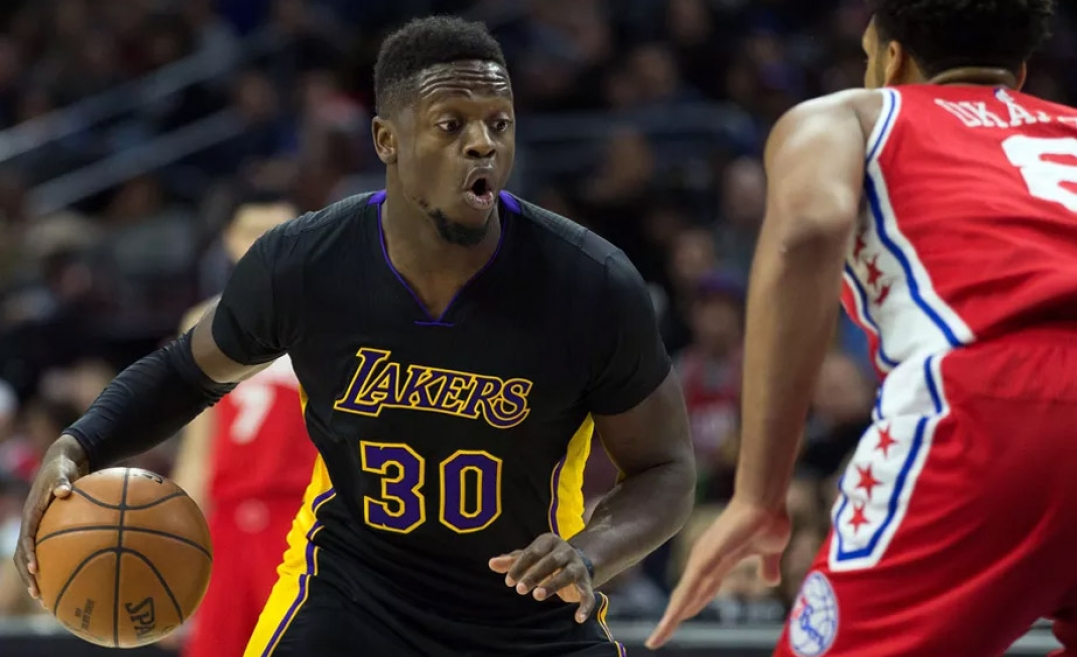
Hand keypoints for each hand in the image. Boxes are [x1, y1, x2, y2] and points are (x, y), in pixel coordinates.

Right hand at [14, 435, 86, 601]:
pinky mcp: (49, 531)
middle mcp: (32, 524)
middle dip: (29, 576)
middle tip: (38, 594)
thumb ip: (62, 481)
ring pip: (34, 559)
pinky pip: (50, 552)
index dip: (29, 554)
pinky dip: (56, 567)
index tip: (35, 568)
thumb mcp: (62, 471)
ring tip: (47, 600)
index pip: (26, 538)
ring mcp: (39, 529)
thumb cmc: (63, 468)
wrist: (63, 464)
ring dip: (38, 579)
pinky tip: (71, 581)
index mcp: (32, 513)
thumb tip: (64, 490)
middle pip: (24, 556)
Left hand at [489, 533, 596, 622]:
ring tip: (537, 596)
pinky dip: (585, 606)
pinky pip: (588, 594)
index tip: (508, 581)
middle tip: (519, 589)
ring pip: (567, 574)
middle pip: (551, 561)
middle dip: (534, 574)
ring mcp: (577, 567)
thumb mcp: (528, 558)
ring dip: (553, 585)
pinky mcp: (587, 583)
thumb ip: (511, 561)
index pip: (533, 552)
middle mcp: (566, 551)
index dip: (520, 566)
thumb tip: (491, 563)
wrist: (578, 562)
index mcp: (550, 542)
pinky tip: (578, 618)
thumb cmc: (545, 560)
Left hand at [646, 497, 790, 648]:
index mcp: (717, 563)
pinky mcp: (708, 556)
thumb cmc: (768, 520)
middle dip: (673, 620)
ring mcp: (704, 559)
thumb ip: (767, 566)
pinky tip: (672, 618)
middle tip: (656, 640)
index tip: (675, 624)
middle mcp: (705, 561)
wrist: (767, 501)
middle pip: (685, 597)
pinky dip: (681, 604)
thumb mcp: (769, 552)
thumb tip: (770, 580)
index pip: (698, 593)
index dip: (688, 609)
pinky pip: (692, 586)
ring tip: (657, 639)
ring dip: (671, 619)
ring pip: (684, 596)